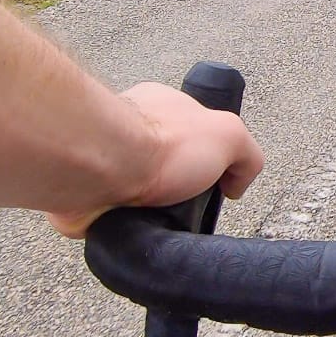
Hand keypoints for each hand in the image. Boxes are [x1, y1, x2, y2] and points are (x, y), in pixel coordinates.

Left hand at [47, 82, 264, 237]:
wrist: (101, 170)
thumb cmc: (156, 144)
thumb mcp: (230, 135)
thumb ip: (246, 154)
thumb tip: (236, 184)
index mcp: (162, 107)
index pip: (192, 134)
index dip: (208, 160)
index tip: (214, 178)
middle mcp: (131, 133)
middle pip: (167, 169)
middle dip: (180, 191)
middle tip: (187, 201)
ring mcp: (108, 163)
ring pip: (144, 199)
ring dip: (157, 213)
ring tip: (163, 216)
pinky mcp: (89, 196)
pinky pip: (118, 221)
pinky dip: (131, 228)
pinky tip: (138, 224)